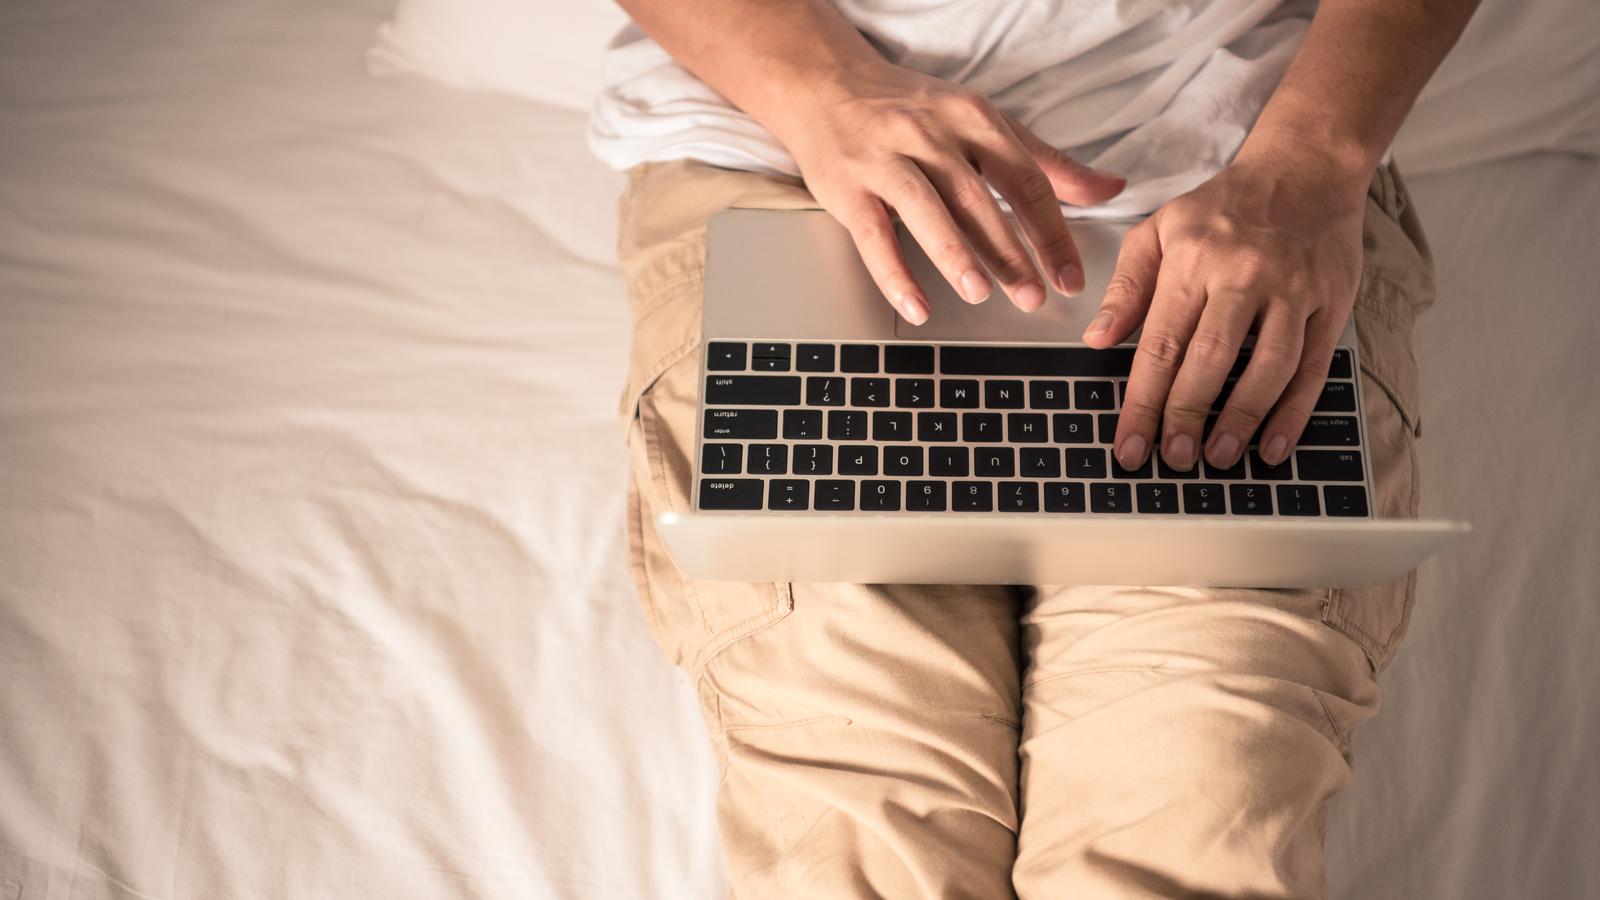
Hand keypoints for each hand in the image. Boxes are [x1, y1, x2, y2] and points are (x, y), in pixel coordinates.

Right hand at [769, 61, 1126, 323]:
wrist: (826, 84)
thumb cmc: (911, 110)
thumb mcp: (983, 123)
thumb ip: (1045, 161)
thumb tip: (1110, 188)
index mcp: (974, 119)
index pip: (1026, 179)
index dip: (1052, 232)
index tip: (1071, 276)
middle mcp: (931, 136)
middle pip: (979, 199)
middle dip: (1011, 252)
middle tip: (1035, 296)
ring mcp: (886, 160)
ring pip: (927, 211)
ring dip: (955, 255)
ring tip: (981, 293)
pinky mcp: (848, 187)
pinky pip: (874, 236)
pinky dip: (895, 275)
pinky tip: (917, 307)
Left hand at [1082, 149, 1369, 471]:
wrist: (1304, 167)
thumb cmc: (1224, 207)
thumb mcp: (1160, 229)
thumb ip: (1127, 286)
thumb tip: (1097, 339)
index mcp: (1194, 261)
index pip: (1162, 343)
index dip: (1143, 400)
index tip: (1130, 443)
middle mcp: (1244, 276)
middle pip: (1211, 359)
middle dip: (1187, 416)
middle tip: (1172, 458)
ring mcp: (1292, 290)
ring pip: (1268, 367)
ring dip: (1242, 420)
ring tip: (1217, 457)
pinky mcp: (1330, 303)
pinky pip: (1313, 367)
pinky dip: (1294, 412)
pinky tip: (1274, 444)